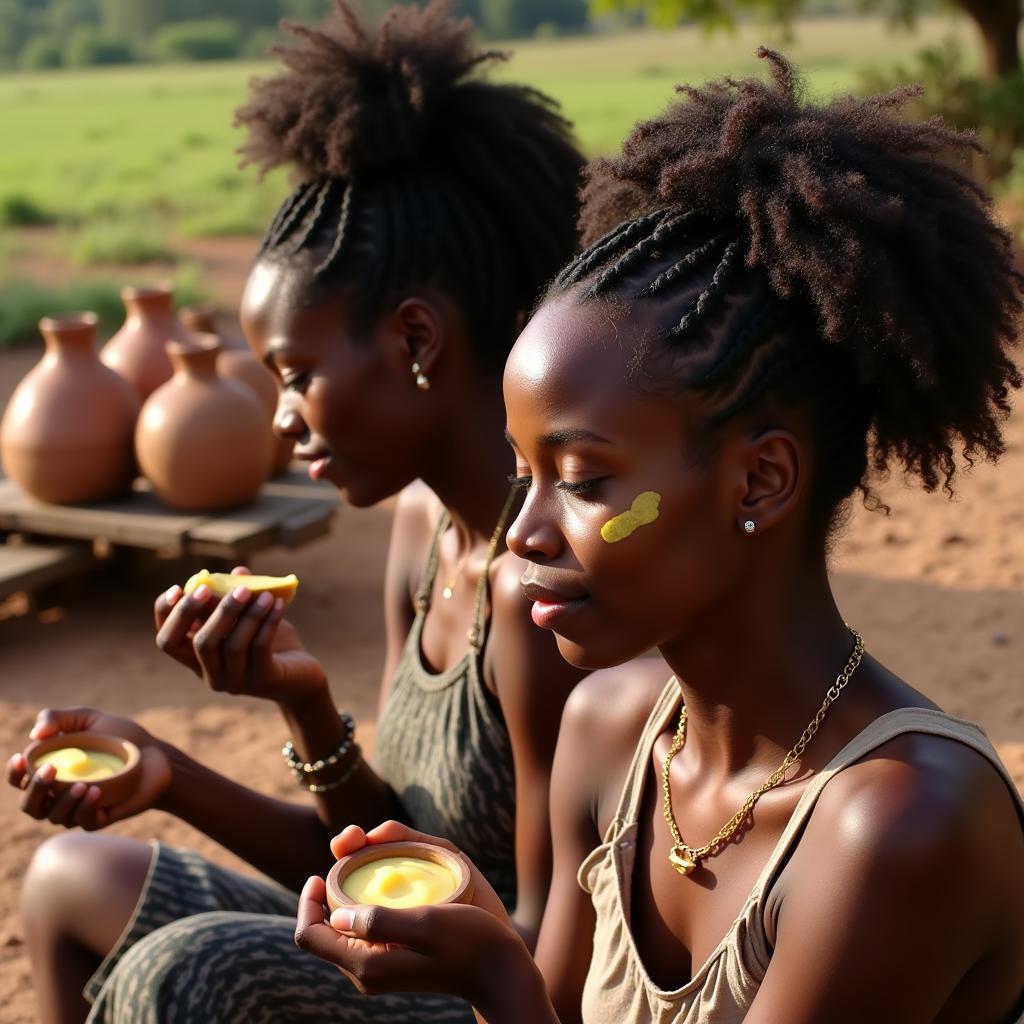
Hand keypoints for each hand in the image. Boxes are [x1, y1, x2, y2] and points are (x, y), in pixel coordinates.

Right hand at [6, 707, 171, 829]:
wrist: (157, 754)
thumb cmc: (120, 736)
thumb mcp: (89, 719)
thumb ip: (58, 717)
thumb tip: (35, 734)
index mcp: (52, 773)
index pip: (20, 781)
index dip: (14, 773)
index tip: (21, 759)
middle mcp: (60, 795)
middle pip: (30, 806)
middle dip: (35, 790)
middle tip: (51, 770)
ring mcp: (79, 808)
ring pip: (55, 817)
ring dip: (63, 801)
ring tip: (82, 783)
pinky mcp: (101, 818)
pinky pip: (85, 822)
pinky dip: (85, 809)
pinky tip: (95, 791)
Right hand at [154, 566, 327, 706]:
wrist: (301, 674)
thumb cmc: (269, 642)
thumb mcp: (250, 618)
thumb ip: (238, 597)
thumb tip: (239, 570)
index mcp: (197, 658)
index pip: (167, 640)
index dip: (167, 614)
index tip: (178, 588)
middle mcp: (210, 673)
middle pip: (199, 643)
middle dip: (211, 611)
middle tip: (227, 588)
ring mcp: (236, 681)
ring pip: (232, 644)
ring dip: (247, 614)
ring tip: (265, 594)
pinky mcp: (262, 679)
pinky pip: (260, 647)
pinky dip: (268, 621)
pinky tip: (278, 603)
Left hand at [293, 821, 539, 1016]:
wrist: (501, 969)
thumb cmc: (470, 945)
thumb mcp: (428, 926)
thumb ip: (381, 923)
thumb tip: (336, 915)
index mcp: (366, 963)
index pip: (310, 935)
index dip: (307, 901)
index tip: (323, 869)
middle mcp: (367, 964)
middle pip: (327, 921)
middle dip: (335, 875)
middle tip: (355, 838)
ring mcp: (381, 959)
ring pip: (349, 914)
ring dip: (356, 873)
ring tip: (375, 840)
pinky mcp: (396, 951)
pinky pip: (370, 916)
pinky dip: (375, 884)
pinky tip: (396, 859)